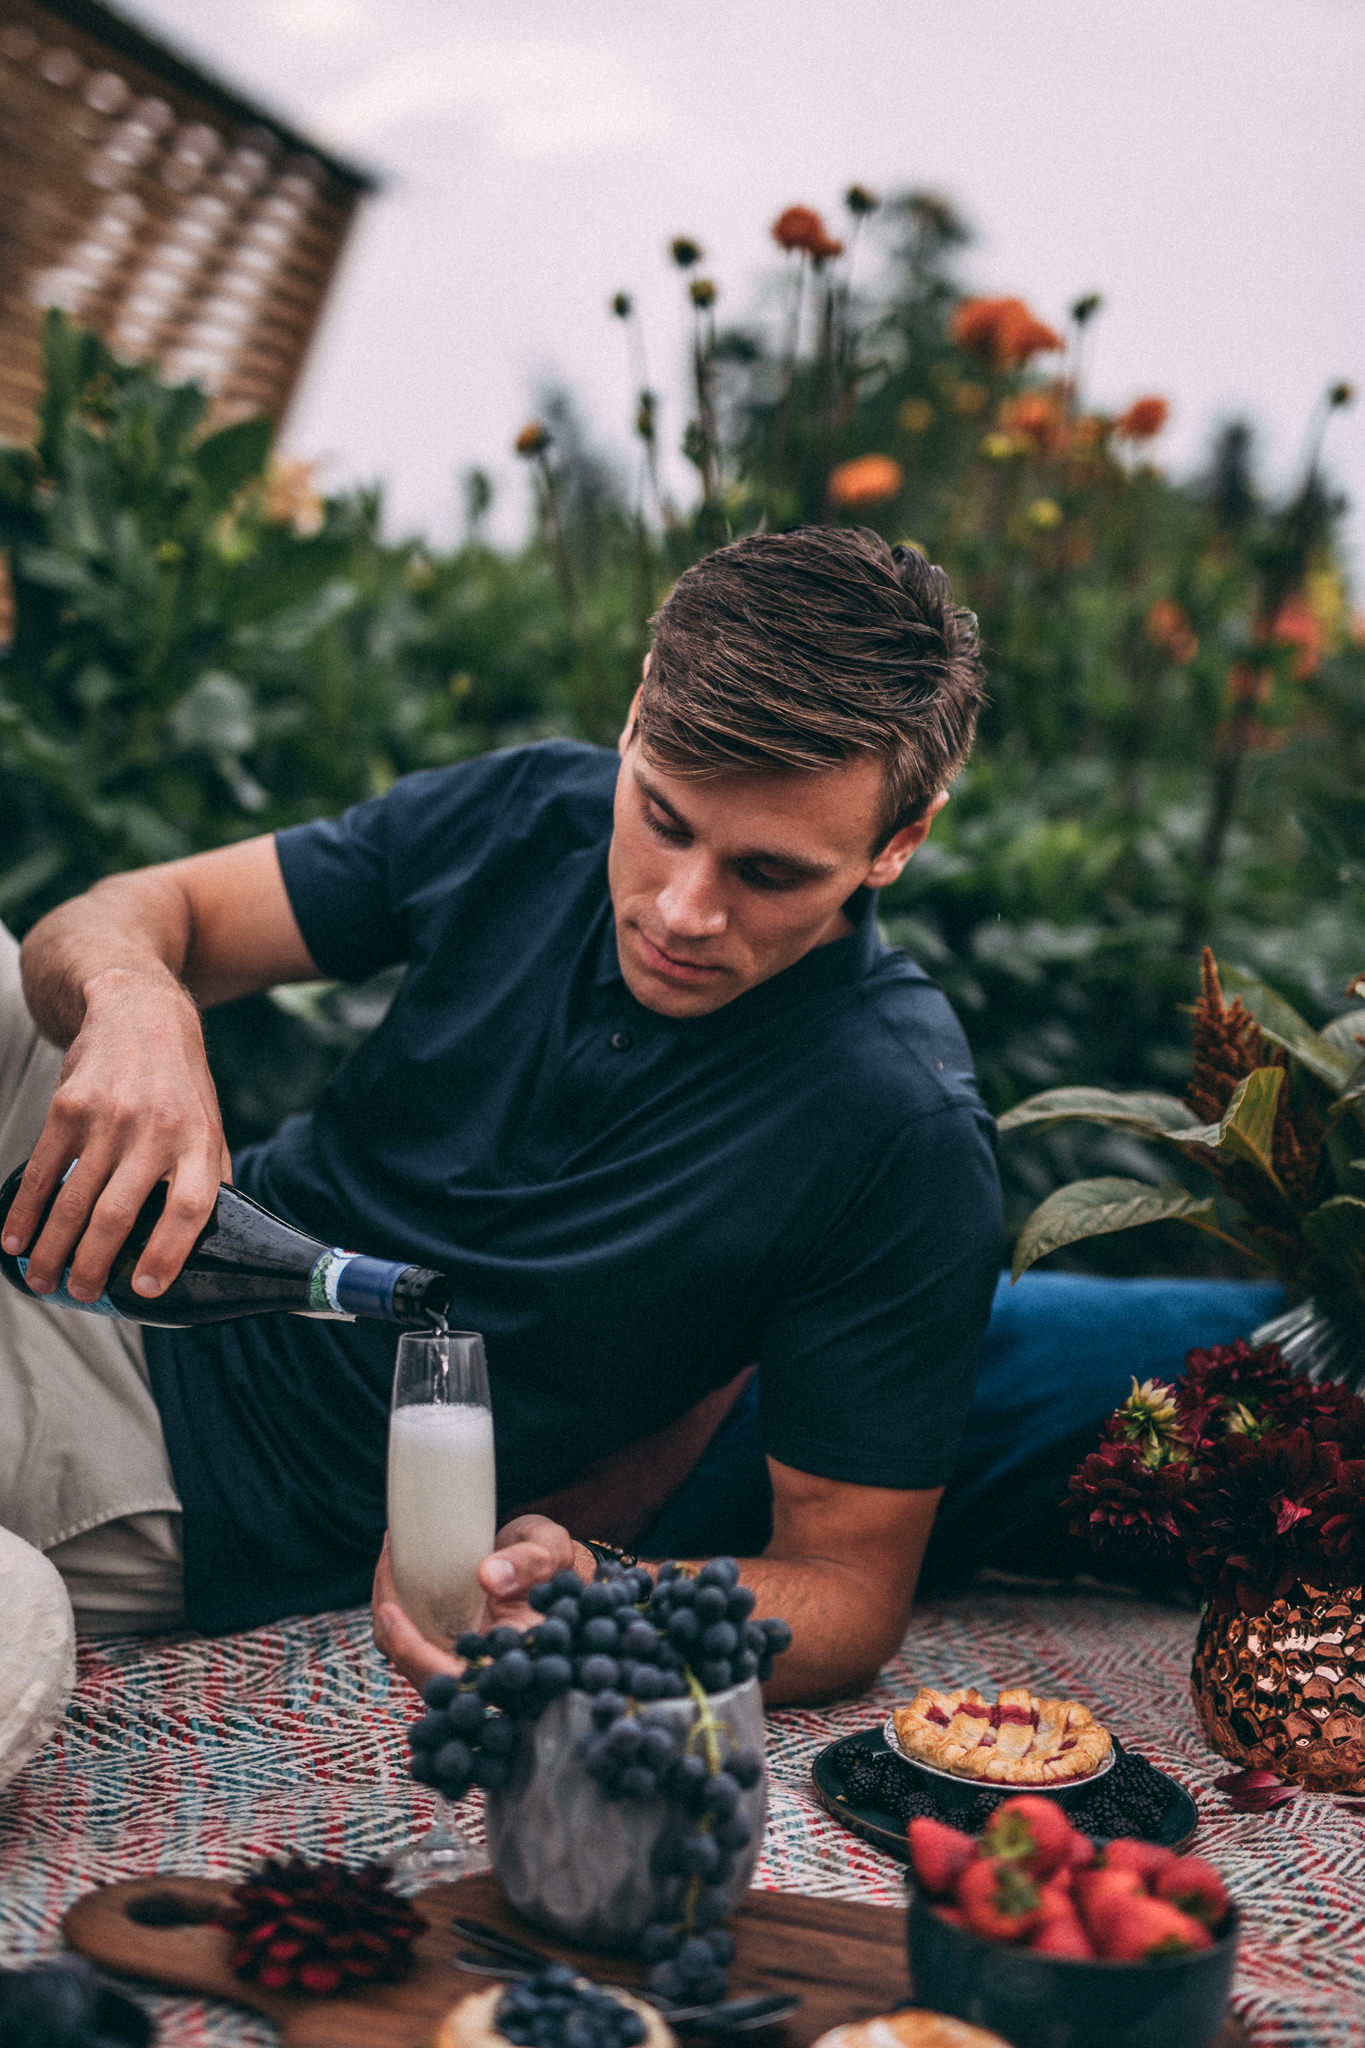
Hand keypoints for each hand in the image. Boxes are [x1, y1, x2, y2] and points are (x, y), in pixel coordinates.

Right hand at [1, 967, 230, 1302]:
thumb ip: (209, 1178)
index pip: (189, 1207)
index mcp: (198, 1141)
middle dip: (93, 1265)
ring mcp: (110, 1116)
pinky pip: (42, 1168)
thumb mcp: (209, 1123)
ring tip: (42, 1280)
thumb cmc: (179, 1083)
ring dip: (53, 1247)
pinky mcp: (69, 1106)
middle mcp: (156, 1130)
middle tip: (81, 1295)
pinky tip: (15, 1238)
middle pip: (119, 1214)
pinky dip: (25, 1209)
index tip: (146, 1288)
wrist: (139, 1013)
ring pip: (74, 1199)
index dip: (169, 1252)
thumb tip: (212, 1240)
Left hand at [371, 1517, 591, 1695]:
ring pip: (413, 1663)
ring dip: (390, 1620)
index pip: (461, 1681)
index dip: (419, 1656)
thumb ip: (530, 1562)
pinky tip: (394, 1567)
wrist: (551, 1563)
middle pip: (426, 1678)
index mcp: (515, 1661)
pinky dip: (397, 1612)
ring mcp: (466, 1664)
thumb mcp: (551, 1550)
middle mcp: (486, 1672)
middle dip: (396, 1635)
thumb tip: (489, 1577)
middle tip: (387, 1575)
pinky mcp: (452, 1649)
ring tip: (389, 1558)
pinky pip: (414, 1644)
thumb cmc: (553, 1560)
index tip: (392, 1612)